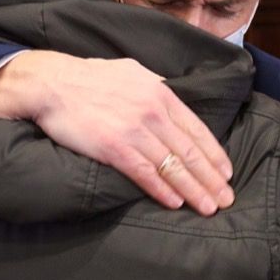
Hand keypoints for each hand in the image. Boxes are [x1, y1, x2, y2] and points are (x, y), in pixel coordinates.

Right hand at [0, 52, 233, 215]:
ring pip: (173, 166)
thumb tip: (169, 94)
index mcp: (160, 93)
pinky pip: (145, 173)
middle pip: (190, 151)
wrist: (52, 83)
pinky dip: (163, 190)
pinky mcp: (114, 147)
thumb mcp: (131, 72)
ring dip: (194, 190)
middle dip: (211, 178)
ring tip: (208, 207)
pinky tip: (175, 202)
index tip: (226, 172)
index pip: (197, 129)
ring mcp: (135, 130)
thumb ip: (154, 86)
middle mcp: (153, 112)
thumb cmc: (89, 78)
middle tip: (226, 198)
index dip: (214, 154)